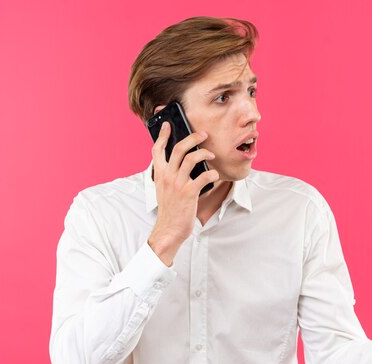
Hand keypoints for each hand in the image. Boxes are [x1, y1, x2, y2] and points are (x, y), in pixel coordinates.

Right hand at [148, 122, 218, 265]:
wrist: (169, 229)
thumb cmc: (170, 210)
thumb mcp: (164, 190)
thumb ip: (169, 176)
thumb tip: (182, 164)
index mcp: (159, 174)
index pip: (157, 150)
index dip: (162, 135)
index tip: (168, 125)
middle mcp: (167, 176)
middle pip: (179, 148)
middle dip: (193, 137)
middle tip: (203, 134)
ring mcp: (178, 183)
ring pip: (192, 158)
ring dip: (204, 153)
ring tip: (211, 155)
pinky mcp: (189, 192)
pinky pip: (204, 175)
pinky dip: (212, 173)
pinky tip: (214, 175)